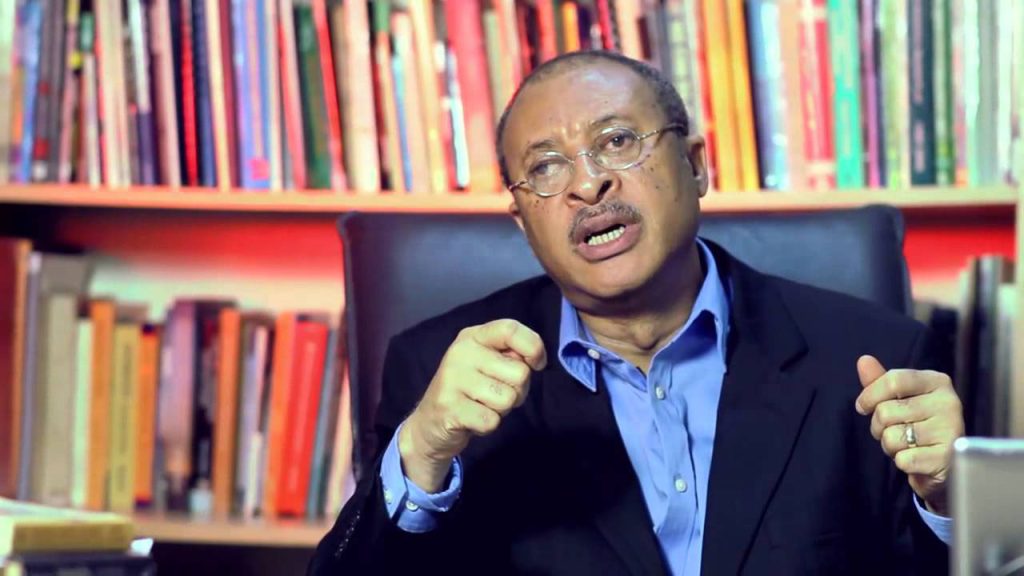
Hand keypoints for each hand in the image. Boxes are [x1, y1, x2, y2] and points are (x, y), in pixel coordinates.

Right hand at [399, 319, 546, 491]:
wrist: (430, 423)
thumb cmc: (470, 392)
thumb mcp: (488, 364)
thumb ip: (512, 356)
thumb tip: (533, 360)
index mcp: (473, 336)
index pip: (510, 329)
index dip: (534, 347)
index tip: (537, 364)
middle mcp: (461, 352)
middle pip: (519, 373)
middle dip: (517, 391)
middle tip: (496, 394)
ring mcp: (452, 379)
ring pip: (508, 399)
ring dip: (502, 410)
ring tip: (482, 406)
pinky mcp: (449, 408)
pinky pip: (492, 420)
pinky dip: (488, 426)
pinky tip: (472, 419)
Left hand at [855, 355, 963, 515]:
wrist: (948, 463)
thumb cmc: (920, 426)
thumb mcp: (901, 399)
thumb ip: (881, 381)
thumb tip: (864, 360)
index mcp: (937, 382)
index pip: (893, 380)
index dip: (870, 395)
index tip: (863, 406)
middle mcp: (948, 403)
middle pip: (885, 411)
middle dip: (879, 427)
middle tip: (895, 431)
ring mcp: (950, 430)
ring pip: (891, 437)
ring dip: (890, 446)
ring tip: (907, 445)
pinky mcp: (946, 458)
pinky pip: (902, 459)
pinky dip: (902, 462)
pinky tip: (917, 459)